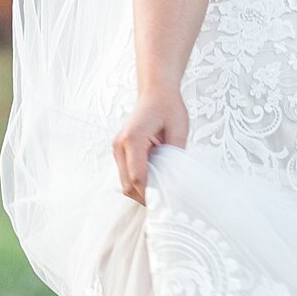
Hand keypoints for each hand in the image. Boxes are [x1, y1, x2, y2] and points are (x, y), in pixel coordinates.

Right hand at [112, 86, 188, 204]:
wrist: (155, 91)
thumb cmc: (168, 106)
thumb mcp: (179, 130)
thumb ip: (174, 155)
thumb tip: (174, 179)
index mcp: (133, 138)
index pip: (137, 177)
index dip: (150, 194)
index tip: (165, 203)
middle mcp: (120, 145)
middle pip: (127, 184)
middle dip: (144, 196)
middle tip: (165, 202)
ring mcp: (117, 148)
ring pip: (124, 182)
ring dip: (140, 189)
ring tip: (161, 191)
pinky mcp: (120, 150)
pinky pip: (126, 174)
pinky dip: (138, 181)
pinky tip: (155, 179)